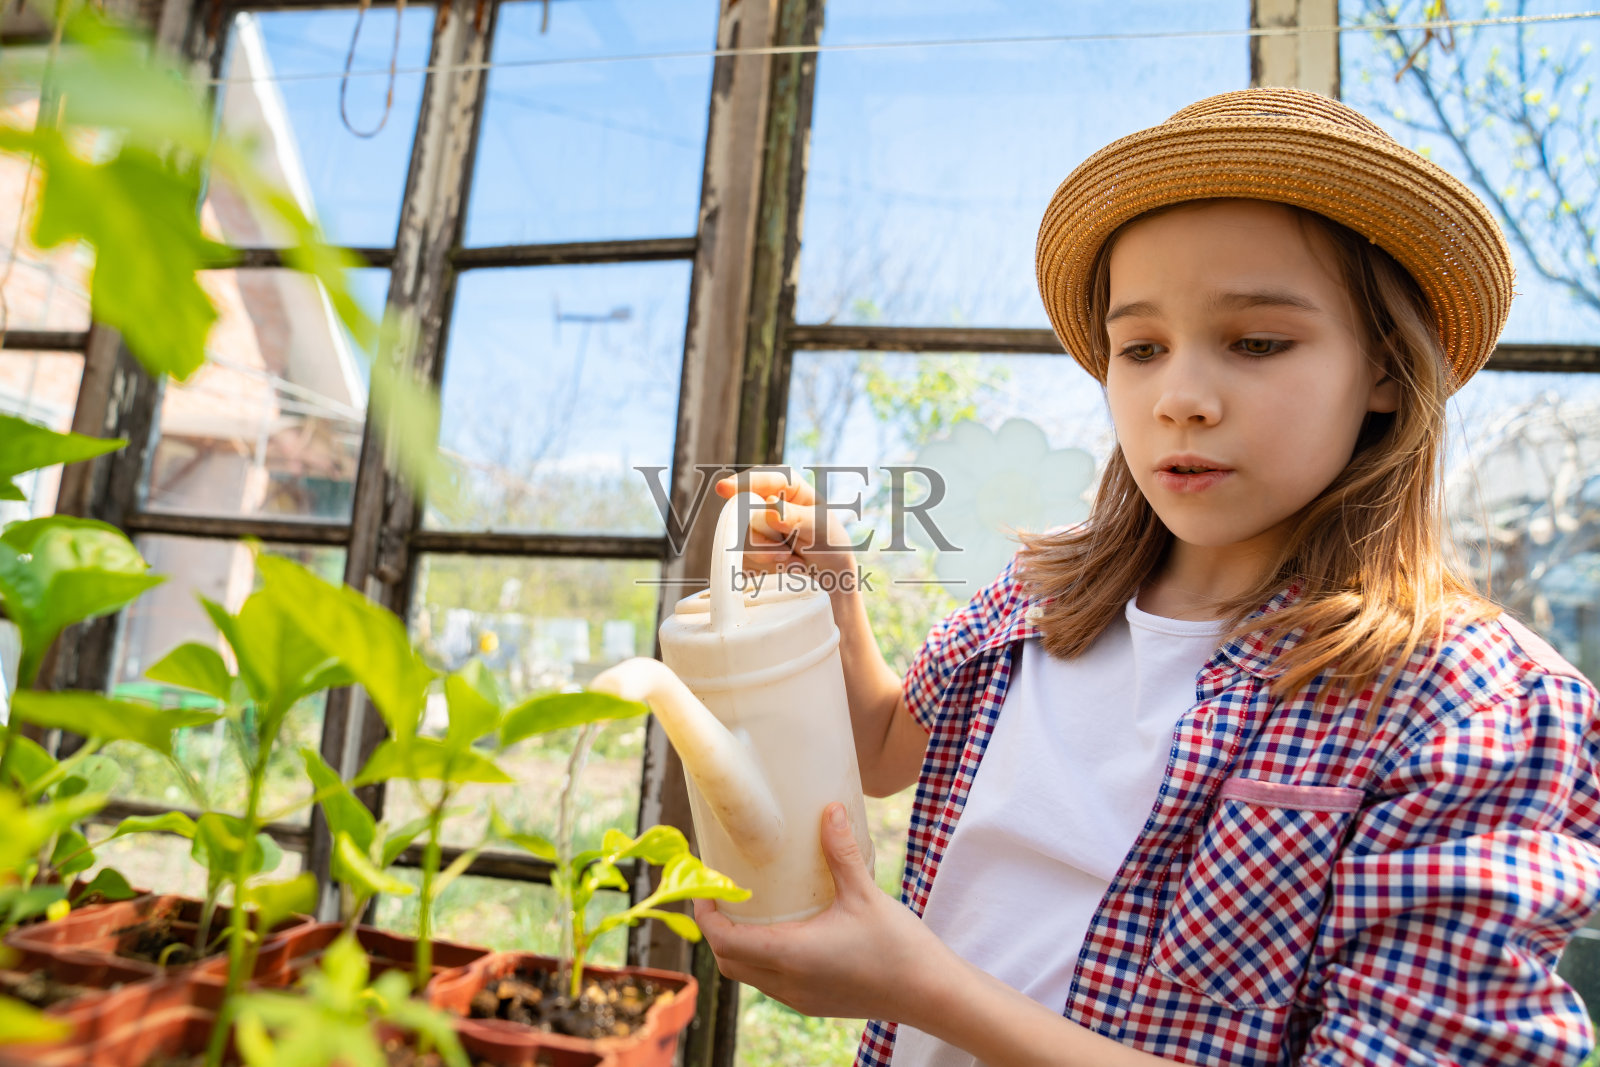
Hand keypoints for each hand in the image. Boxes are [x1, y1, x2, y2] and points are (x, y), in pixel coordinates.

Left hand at [692, 803, 946, 1022]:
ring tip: (750, 909)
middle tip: (724, 895)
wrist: (930, 994)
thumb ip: (841, 852)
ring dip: (739, 946)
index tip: (705, 887)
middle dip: (717, 930)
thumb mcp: (865, 893)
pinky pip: (772, 983)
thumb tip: (829, 809)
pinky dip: (762, 959)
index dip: (707, 915)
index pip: (725, 941)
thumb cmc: (898, 947)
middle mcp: (787, 983)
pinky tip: (783, 932)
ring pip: (750, 975)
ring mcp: (800, 998)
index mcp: (790, 955)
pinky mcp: (815, 1003)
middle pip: (729, 962)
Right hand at [714, 471, 857, 587]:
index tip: (723, 489)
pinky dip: (764, 567)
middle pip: (741, 510)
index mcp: (785, 485)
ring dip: (766, 555)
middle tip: (785, 553)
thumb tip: (770, 507)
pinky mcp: (744, 546)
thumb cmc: (828, 540)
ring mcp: (751, 524)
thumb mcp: (820, 528)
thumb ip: (797, 517)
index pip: (761, 478)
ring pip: (738, 538)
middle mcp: (762, 500)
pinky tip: (784, 566)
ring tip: (793, 560)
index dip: (741, 482)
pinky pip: (740, 558)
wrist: (827, 571)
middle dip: (759, 538)